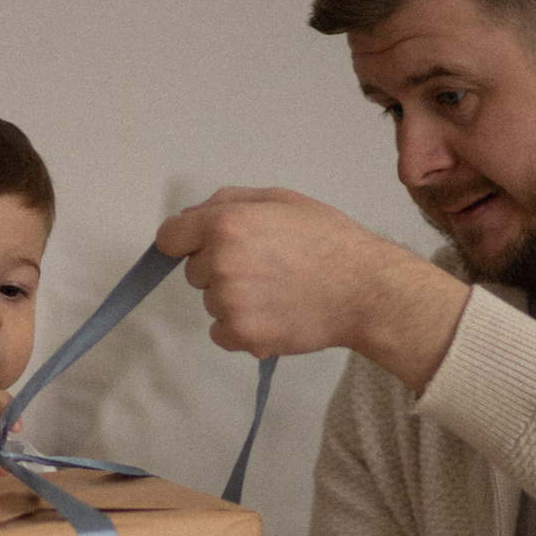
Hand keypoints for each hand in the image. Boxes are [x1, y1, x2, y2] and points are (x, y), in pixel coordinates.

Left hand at [156, 187, 470, 392]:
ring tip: (277, 291)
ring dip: (233, 300)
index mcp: (226, 223)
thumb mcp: (281, 200)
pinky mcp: (240, 334)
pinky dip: (240, 329)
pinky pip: (220, 333)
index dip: (185, 241)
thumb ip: (228, 202)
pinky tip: (273, 314)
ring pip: (210, 302)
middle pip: (193, 272)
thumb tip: (188, 217)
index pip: (170, 236)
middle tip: (266, 266)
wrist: (365, 290)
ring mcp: (228, 302)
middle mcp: (220, 262)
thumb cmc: (329, 241)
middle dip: (219, 269)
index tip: (198, 247)